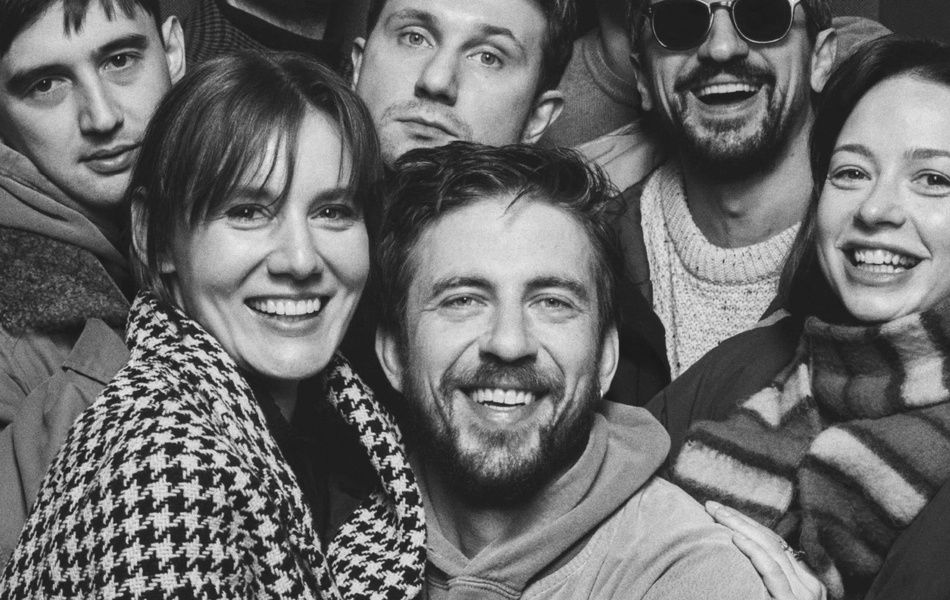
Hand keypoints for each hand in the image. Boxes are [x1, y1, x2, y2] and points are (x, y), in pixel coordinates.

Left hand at [706, 500, 826, 599]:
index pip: (774, 542)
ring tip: (716, 514)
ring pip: (770, 549)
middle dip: (739, 519)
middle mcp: (808, 584)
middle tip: (712, 505)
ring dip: (740, 527)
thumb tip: (737, 552)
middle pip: (771, 541)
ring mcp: (803, 594)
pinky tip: (734, 539)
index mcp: (805, 580)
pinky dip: (753, 552)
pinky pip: (772, 572)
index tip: (721, 511)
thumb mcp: (774, 596)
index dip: (747, 523)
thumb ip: (768, 579)